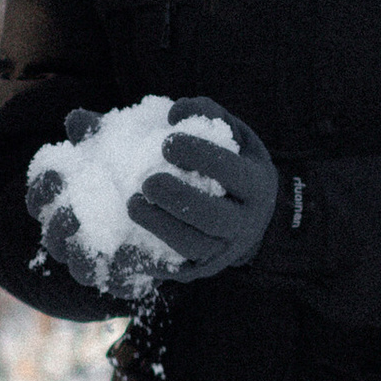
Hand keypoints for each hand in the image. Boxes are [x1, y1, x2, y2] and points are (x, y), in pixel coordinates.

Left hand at [29, 101, 278, 299]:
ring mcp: (224, 250)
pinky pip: (176, 269)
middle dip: (179, 199)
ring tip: (131, 204)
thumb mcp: (230, 134)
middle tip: (147, 182)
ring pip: (194, 246)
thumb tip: (173, 111)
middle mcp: (245, 222)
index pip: (232, 172)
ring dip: (160, 227)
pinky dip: (151, 257)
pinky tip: (125, 242)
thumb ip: (204, 114)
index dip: (201, 157)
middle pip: (213, 216)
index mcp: (256, 184)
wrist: (249, 215)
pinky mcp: (201, 268)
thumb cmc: (232, 163)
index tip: (167, 142)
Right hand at [30, 109, 174, 300]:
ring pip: (80, 267)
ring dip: (82, 257)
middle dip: (57, 226)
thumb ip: (99, 134)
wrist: (180, 199)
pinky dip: (122, 277)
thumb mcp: (122, 144)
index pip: (39, 200)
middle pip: (53, 239)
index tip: (56, 174)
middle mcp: (76, 235)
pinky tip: (135, 260)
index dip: (41, 190)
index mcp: (66, 200)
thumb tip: (77, 121)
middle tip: (72, 212)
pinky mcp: (127, 277)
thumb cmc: (137, 166)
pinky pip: (119, 285)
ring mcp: (100, 258)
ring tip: (97, 243)